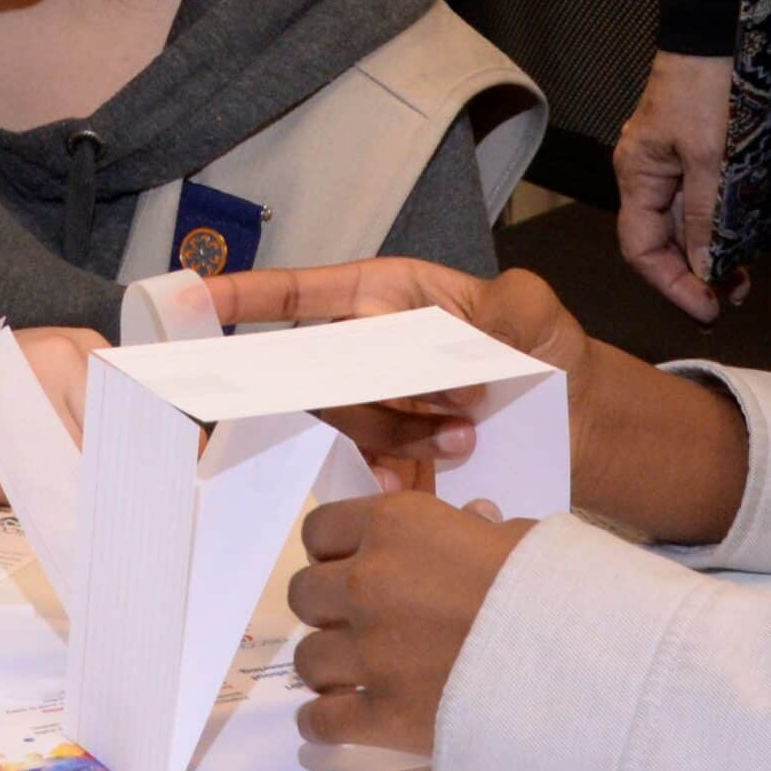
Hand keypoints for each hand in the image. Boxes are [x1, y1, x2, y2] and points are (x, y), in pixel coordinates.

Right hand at [209, 257, 750, 545]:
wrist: (579, 424)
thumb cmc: (550, 351)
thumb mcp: (534, 313)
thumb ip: (501, 311)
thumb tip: (469, 323)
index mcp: (389, 297)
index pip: (303, 293)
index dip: (245, 296)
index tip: (191, 298)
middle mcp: (368, 349)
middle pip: (322, 369)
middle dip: (379, 385)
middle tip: (454, 393)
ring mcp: (374, 407)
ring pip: (345, 422)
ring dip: (399, 430)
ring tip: (467, 432)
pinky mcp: (387, 459)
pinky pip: (361, 470)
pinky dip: (393, 477)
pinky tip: (435, 476)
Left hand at [288, 492, 530, 755]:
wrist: (571, 657)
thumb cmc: (548, 582)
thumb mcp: (514, 536)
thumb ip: (473, 529)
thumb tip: (470, 522)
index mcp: (397, 525)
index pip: (321, 529)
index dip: (333, 547)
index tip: (350, 562)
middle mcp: (368, 582)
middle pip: (304, 593)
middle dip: (326, 605)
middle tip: (357, 617)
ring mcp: (368, 652)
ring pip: (307, 658)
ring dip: (328, 663)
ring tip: (354, 670)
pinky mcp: (380, 715)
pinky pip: (322, 719)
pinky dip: (323, 720)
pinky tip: (337, 716)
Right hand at [613, 49, 737, 322]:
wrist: (720, 31)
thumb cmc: (707, 84)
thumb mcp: (710, 157)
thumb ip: (705, 217)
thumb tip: (704, 270)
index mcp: (637, 175)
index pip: (641, 249)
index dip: (670, 284)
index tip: (705, 308)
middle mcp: (649, 174)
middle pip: (665, 241)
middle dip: (696, 274)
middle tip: (733, 298)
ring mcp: (673, 163)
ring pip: (688, 225)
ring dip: (713, 253)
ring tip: (743, 280)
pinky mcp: (697, 153)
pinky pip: (703, 202)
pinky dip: (721, 226)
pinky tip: (743, 242)